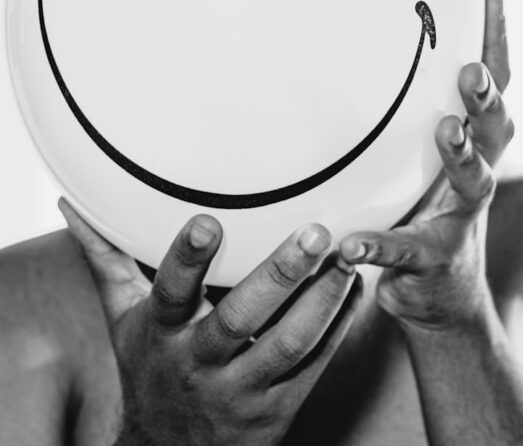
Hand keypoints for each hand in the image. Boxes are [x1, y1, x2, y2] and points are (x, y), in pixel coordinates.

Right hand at [59, 201, 359, 445]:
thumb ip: (108, 260)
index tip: (211, 220)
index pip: (171, 292)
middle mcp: (198, 363)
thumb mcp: (124, 318)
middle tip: (316, 233)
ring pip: (288, 345)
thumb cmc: (149, 367)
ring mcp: (240, 391)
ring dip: (323, 301)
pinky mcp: (276, 411)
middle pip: (240, 318)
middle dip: (281, 274)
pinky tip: (356, 292)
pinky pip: (313, 367)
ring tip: (348, 260)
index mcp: (161, 332)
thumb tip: (71, 206)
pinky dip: (338, 328)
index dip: (188, 258)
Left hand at [339, 0, 511, 332]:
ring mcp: (458, 219)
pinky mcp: (428, 259)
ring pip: (472, 184)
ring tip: (445, 130)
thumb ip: (418, 109)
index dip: (498, 44)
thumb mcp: (431, 154)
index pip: (495, 88)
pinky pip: (403, 251)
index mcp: (475, 144)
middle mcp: (477, 176)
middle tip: (472, 70)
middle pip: (496, 130)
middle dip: (487, 98)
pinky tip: (349, 246)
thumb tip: (381, 46)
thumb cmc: (433, 206)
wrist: (442, 294)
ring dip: (461, 155)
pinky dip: (377, 246)